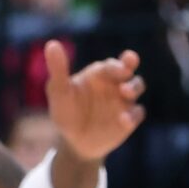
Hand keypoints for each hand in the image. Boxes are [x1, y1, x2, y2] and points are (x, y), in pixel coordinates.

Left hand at [44, 39, 145, 159]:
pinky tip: (123, 120)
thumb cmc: (66, 113)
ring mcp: (124, 100)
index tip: (118, 68)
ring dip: (133, 87)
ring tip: (125, 92)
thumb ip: (58, 69)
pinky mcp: (129, 118)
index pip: (110, 63)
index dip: (116, 64)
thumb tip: (51, 43)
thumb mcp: (59, 92)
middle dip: (130, 65)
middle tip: (126, 70)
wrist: (75, 143)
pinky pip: (137, 113)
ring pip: (137, 86)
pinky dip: (132, 116)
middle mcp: (115, 83)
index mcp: (100, 74)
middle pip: (129, 68)